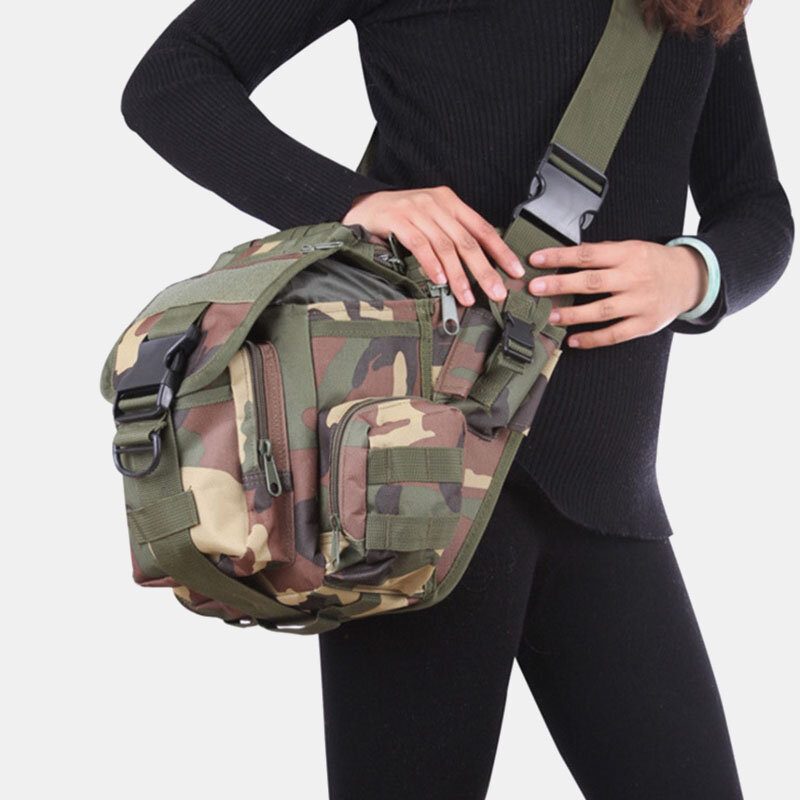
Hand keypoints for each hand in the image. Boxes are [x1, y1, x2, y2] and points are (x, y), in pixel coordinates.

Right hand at [342, 186, 525, 305]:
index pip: (482, 228)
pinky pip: (419, 244)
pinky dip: (431, 264)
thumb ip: (452, 236)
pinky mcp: (397, 219)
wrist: (363, 206)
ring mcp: (416, 210)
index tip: (514, 271)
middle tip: (496, 292)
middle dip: (484, 270)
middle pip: (467, 241)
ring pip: (445, 246)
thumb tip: (478, 266)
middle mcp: (436, 203)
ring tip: (466, 296)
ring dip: (458, 275)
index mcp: (450, 202)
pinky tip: (439, 280)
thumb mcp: (431, 220)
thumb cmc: (400, 217)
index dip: (501, 251)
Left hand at [527, 241, 708, 348]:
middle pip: (592, 282)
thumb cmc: (652, 262)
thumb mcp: (631, 248)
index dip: (560, 256)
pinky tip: (573, 341)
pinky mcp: (645, 324)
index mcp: (628, 254)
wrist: (690, 279)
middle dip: (560, 285)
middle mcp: (634, 277)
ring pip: (602, 310)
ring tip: (551, 316)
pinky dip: (593, 339)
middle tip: (535, 288)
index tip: (536, 259)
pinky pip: (615, 334)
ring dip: (573, 315)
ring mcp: (640, 302)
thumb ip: (602, 253)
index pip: (588, 254)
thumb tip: (565, 255)